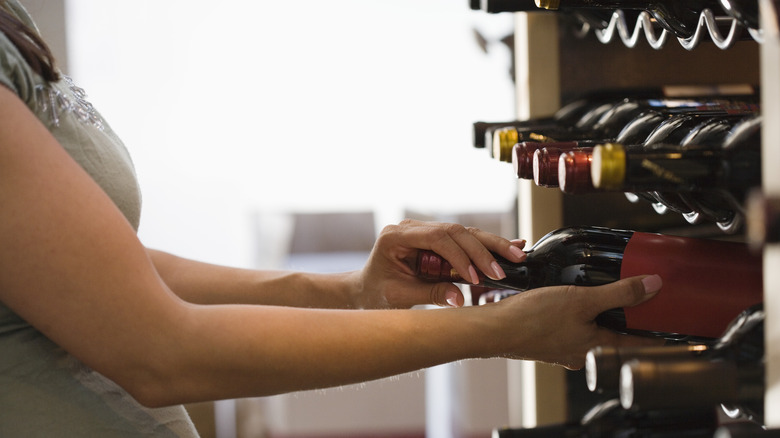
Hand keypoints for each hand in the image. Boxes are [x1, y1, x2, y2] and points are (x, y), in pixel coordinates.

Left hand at [353, 219, 525, 308]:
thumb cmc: (376, 294)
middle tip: (504, 268)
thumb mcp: (400, 298)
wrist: (365, 291)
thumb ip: (429, 295)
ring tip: (517, 254)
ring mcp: (424, 231)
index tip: (475, 277)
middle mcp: (411, 228)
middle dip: (482, 249)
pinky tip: (511, 245)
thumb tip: (460, 298)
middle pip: (454, 231)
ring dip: (491, 245)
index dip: (459, 256)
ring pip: (464, 233)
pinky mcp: (436, 239)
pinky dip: (486, 246)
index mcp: (396, 236)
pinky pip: (464, 240)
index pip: (436, 238)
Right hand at [491, 275, 663, 368]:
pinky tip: (573, 302)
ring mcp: (566, 348)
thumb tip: (652, 286)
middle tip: (642, 301)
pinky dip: (581, 316)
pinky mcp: (550, 340)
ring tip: (608, 296)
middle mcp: (583, 353)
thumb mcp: (581, 300)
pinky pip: (574, 328)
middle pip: (617, 337)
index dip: (658, 335)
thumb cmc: (533, 320)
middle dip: (629, 320)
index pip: (639, 344)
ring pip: (594, 332)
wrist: (495, 329)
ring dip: (604, 316)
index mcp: (598, 348)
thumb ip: (619, 293)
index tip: (673, 329)